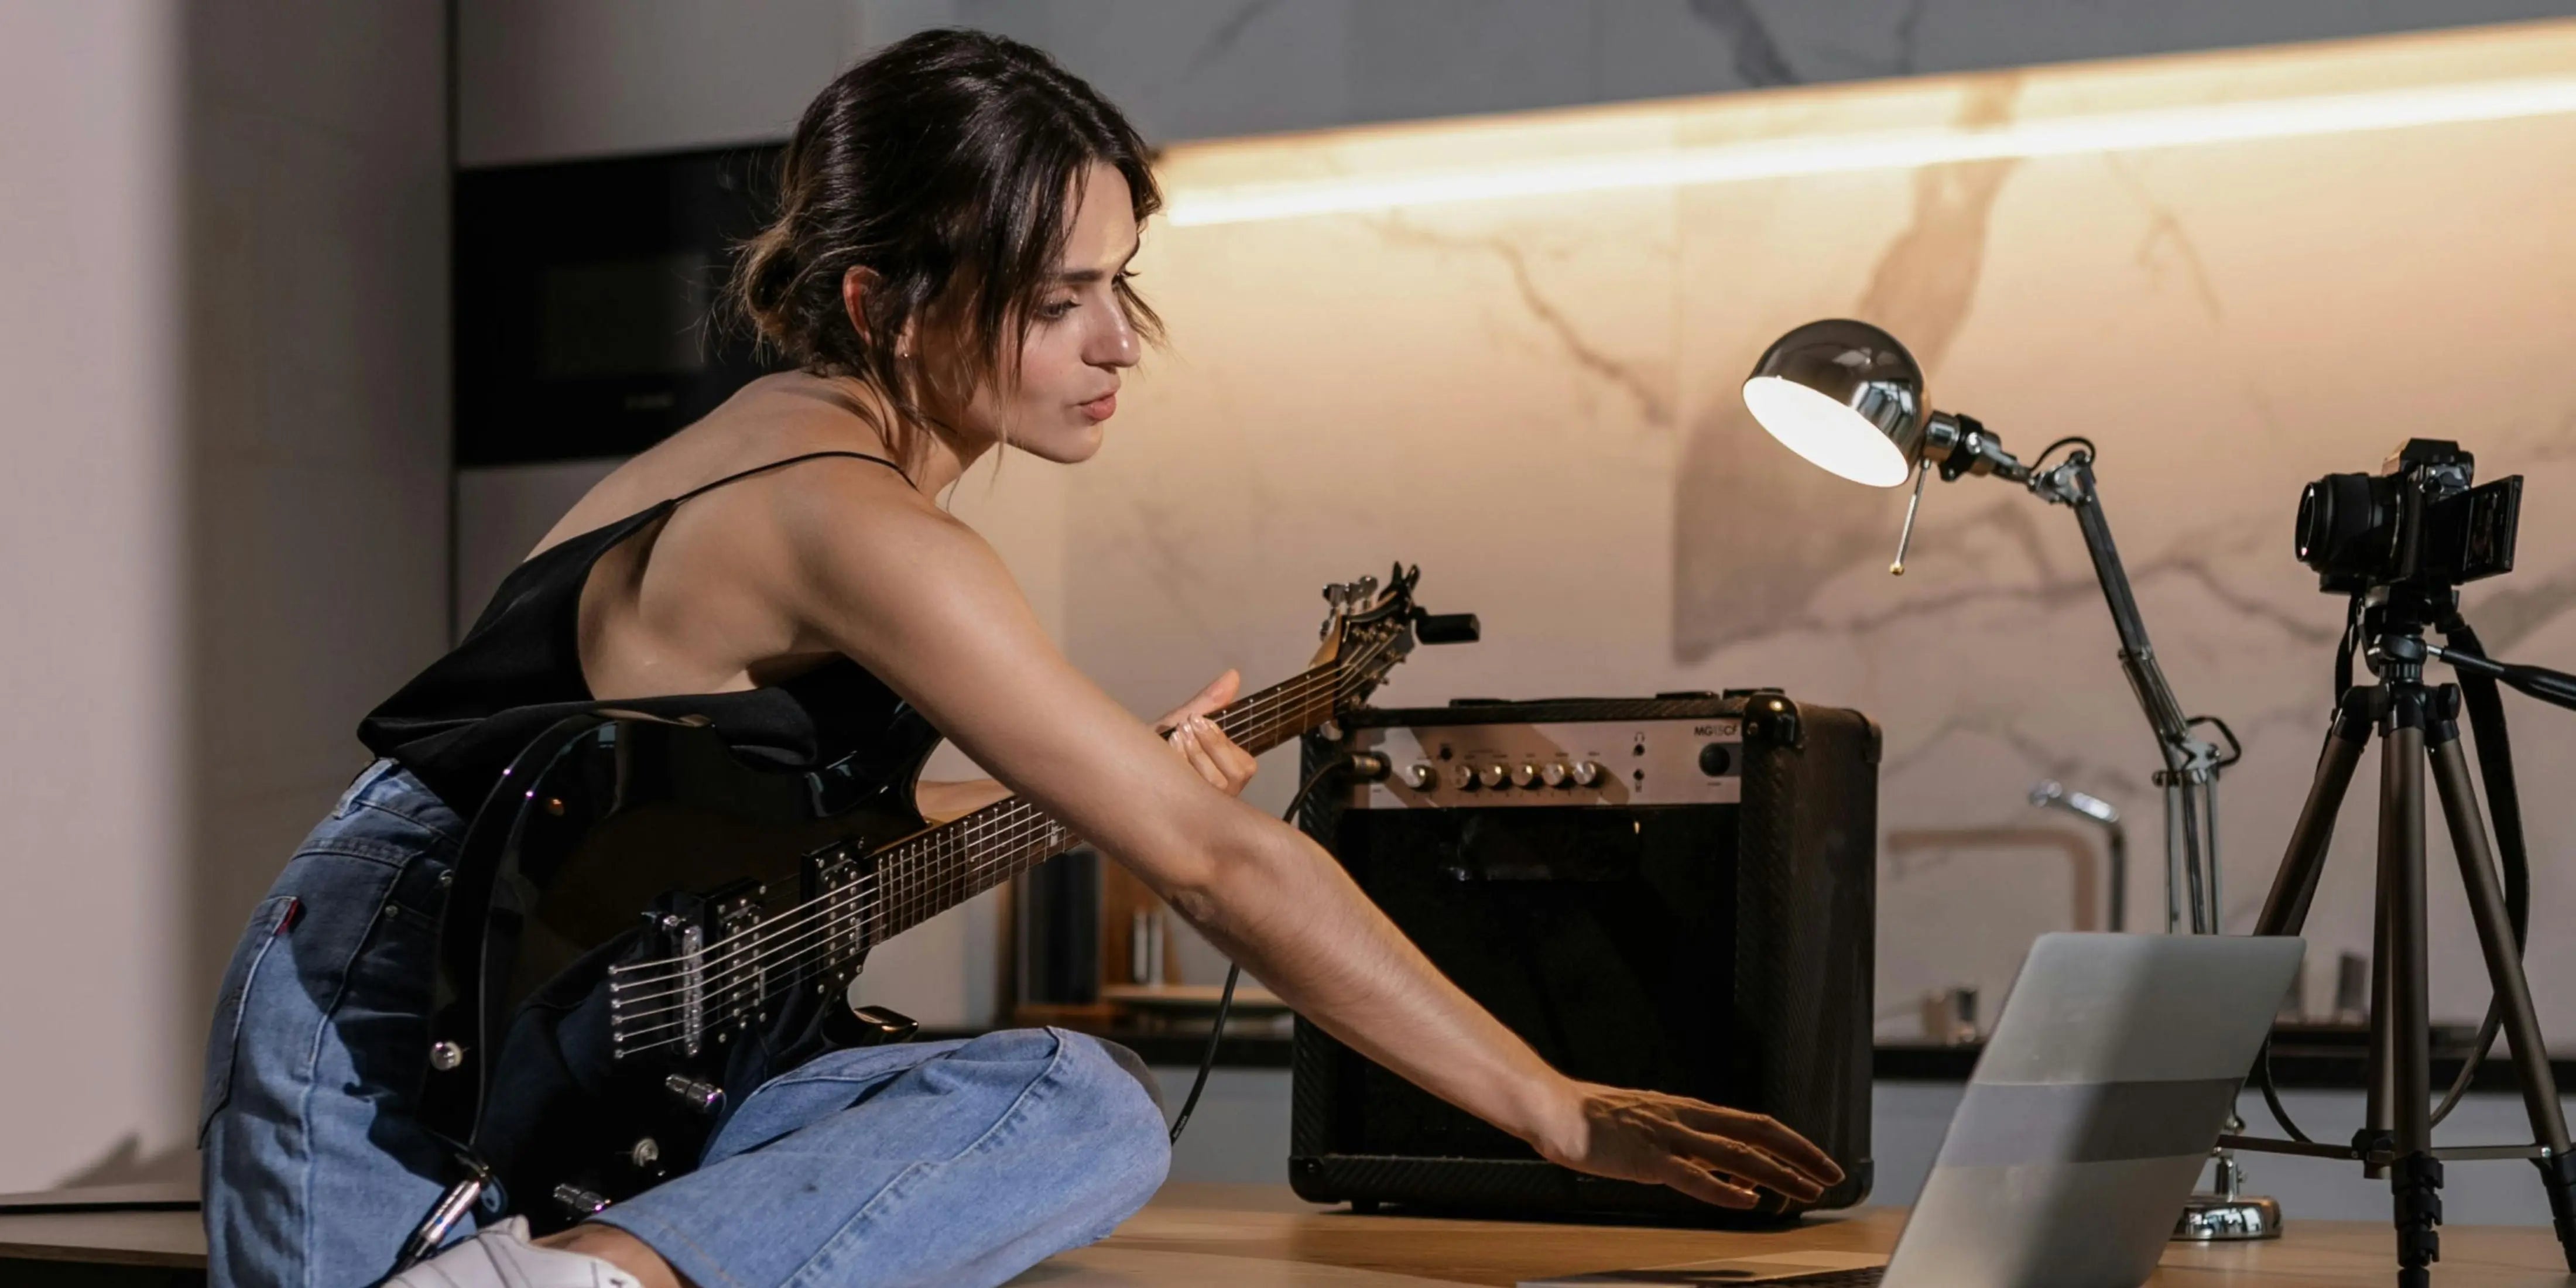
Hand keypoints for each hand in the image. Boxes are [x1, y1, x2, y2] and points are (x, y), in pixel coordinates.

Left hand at [1154, 670, 1257, 797]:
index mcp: (1227, 773)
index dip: (1223, 742)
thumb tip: (1232, 676)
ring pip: (1215, 786)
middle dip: (1210, 747)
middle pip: (1235, 777)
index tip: (1199, 720)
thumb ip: (1210, 702)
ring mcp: (1202, 805)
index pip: (1245, 766)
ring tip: (1176, 736)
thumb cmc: (1158, 746)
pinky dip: (1179, 767)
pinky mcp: (1181, 809)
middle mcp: (1220, 795)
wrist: (1125, 762)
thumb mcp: (1183, 720)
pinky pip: (1190, 793)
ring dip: (1195, 756)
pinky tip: (1165, 751)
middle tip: (1186, 726)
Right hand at [1532, 1080, 1844, 1210]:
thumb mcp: (1651, 1124)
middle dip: (1799, 1156)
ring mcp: (1668, 1137)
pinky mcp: (1647, 1158)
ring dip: (1776, 1174)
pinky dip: (1723, 1189)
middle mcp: (1686, 1119)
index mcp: (1688, 1110)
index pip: (1754, 1122)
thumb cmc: (1595, 1119)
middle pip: (1757, 1133)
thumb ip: (1685, 1144)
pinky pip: (1692, 1176)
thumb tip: (1717, 1166)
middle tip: (1831, 1175)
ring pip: (1735, 1155)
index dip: (1791, 1141)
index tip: (1818, 1159)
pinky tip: (1747, 1201)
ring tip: (1806, 1191)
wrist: (1555, 1109)